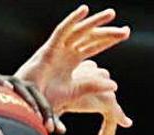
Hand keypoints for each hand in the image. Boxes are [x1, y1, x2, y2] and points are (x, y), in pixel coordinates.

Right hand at [0, 64, 61, 133]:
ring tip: (32, 110)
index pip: (37, 105)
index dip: (49, 116)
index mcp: (12, 103)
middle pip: (31, 91)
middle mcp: (5, 90)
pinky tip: (6, 88)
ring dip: (25, 95)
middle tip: (47, 124)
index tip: (56, 132)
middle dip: (43, 106)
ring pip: (14, 82)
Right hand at [14, 5, 131, 134]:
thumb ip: (94, 86)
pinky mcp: (48, 48)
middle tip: (125, 31)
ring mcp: (57, 48)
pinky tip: (83, 11)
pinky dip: (71, 20)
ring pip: (78, 31)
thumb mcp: (76, 91)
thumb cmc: (46, 98)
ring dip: (94, 22)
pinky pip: (60, 31)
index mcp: (72, 61)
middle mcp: (65, 51)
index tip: (125, 34)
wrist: (29, 104)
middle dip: (107, 32)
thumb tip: (115, 85)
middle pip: (89, 37)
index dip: (109, 40)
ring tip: (111, 14)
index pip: (94, 46)